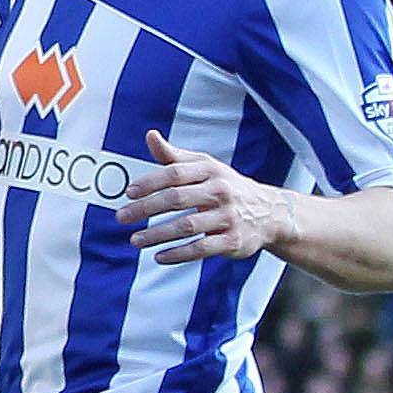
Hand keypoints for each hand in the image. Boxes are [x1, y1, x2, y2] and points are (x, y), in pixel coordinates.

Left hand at [120, 131, 296, 266]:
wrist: (270, 213)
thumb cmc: (226, 187)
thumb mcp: (205, 167)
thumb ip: (174, 156)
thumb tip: (150, 136)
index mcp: (211, 170)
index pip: (174, 173)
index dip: (149, 183)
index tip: (128, 193)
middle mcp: (220, 191)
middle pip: (176, 199)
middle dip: (145, 209)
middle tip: (122, 217)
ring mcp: (227, 217)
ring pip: (186, 226)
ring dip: (157, 235)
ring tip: (135, 240)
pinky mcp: (232, 240)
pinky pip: (200, 248)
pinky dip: (178, 254)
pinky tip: (159, 256)